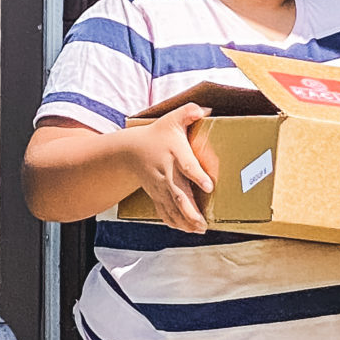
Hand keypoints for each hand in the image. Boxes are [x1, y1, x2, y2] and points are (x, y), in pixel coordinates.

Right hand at [126, 104, 216, 231]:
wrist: (130, 151)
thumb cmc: (157, 134)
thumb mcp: (171, 119)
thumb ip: (189, 112)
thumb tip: (206, 109)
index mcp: (174, 153)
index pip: (186, 166)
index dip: (197, 176)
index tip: (209, 186)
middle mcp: (167, 173)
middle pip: (179, 194)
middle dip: (191, 210)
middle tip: (204, 222)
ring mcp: (160, 187)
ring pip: (173, 207)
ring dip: (186, 220)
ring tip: (200, 229)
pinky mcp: (157, 195)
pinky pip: (165, 211)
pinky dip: (175, 222)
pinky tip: (187, 230)